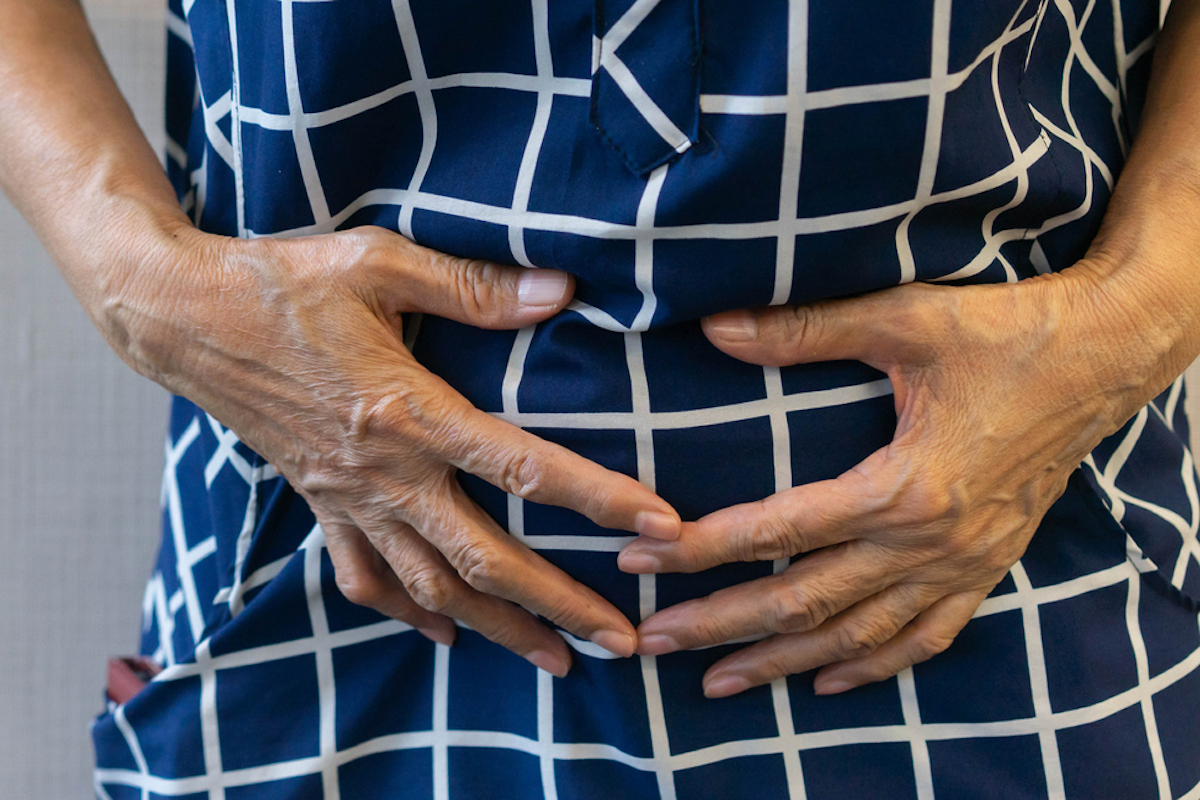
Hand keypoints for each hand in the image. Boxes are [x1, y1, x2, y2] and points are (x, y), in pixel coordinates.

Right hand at [119, 224, 680, 675]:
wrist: (184, 318)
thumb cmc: (283, 282)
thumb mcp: (379, 263)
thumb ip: (473, 288)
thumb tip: (560, 292)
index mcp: (408, 410)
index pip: (522, 468)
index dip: (598, 499)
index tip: (659, 527)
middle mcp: (383, 471)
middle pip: (485, 558)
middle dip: (559, 605)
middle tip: (621, 641)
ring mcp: (348, 496)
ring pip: (431, 585)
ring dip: (497, 628)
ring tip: (555, 660)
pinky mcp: (319, 502)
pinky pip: (363, 577)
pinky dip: (404, 611)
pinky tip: (443, 632)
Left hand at [617, 264, 1154, 695]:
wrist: (1105, 356)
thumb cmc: (1006, 334)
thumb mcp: (904, 321)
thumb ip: (804, 331)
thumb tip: (715, 326)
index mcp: (904, 487)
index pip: (777, 530)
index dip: (700, 548)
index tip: (640, 555)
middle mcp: (930, 544)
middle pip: (804, 601)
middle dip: (722, 625)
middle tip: (654, 639)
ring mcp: (962, 565)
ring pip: (857, 636)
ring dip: (783, 663)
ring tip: (719, 683)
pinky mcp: (987, 568)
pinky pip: (926, 639)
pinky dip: (875, 666)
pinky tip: (830, 680)